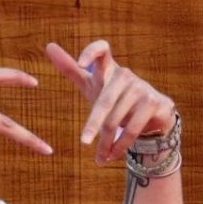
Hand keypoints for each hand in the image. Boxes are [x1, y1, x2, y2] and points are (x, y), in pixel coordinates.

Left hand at [46, 40, 175, 164]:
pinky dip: (119, 146)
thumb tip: (48, 45)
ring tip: (99, 158)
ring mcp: (141, 88)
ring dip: (106, 142)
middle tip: (83, 142)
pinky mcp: (154, 102)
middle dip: (93, 124)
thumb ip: (71, 68)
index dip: (92, 53)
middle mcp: (125, 75)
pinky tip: (111, 156)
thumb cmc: (114, 98)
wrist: (151, 117)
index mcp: (107, 69)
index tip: (82, 64)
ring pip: (116, 120)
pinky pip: (132, 129)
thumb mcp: (91, 84)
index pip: (102, 50)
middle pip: (104, 102)